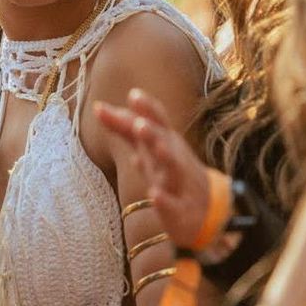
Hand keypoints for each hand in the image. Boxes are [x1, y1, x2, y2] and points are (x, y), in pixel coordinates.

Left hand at [95, 88, 214, 247]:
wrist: (206, 211)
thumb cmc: (171, 173)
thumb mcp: (148, 149)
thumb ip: (125, 128)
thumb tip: (100, 107)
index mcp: (166, 143)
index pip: (157, 122)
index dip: (147, 109)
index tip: (134, 94)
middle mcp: (173, 159)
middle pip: (164, 141)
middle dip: (153, 131)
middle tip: (139, 122)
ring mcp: (178, 184)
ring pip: (172, 168)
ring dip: (163, 156)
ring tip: (155, 149)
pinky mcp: (180, 211)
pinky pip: (172, 205)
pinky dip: (164, 200)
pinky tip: (154, 194)